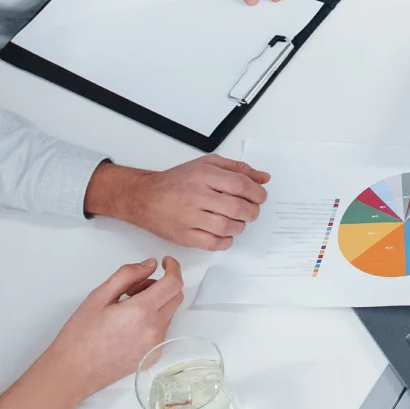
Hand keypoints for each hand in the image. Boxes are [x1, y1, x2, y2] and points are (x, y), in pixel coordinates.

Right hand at [0, 257, 184, 408]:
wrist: (73, 371)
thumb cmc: (80, 335)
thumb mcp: (99, 296)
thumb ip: (127, 275)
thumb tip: (149, 265)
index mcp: (141, 312)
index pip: (173, 284)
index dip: (173, 268)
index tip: (165, 262)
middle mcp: (154, 330)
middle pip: (175, 297)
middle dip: (161, 285)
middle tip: (134, 288)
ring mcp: (155, 346)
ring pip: (168, 313)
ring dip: (156, 303)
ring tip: (125, 309)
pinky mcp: (152, 357)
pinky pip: (161, 331)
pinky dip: (152, 321)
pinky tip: (128, 326)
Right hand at [85, 156, 269, 248]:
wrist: (145, 197)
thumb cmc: (177, 181)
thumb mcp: (206, 164)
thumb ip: (237, 169)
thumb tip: (264, 178)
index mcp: (204, 175)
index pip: (241, 185)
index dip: (257, 193)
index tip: (260, 197)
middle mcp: (196, 195)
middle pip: (237, 208)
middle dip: (252, 211)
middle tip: (251, 211)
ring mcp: (189, 217)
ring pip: (228, 227)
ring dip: (240, 226)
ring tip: (237, 221)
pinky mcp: (184, 236)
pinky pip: (213, 243)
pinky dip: (225, 241)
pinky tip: (224, 233)